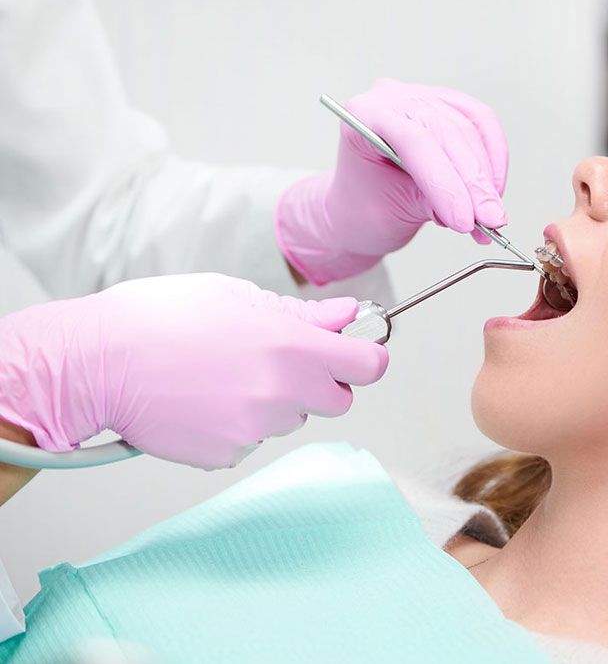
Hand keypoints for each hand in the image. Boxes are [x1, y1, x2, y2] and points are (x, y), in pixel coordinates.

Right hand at [0, 274, 387, 469]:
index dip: (367, 358)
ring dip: (274, 402)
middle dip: (321, 383)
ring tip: (222, 375)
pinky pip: (251, 440)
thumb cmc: (157, 318)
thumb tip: (347, 316)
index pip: (368, 366)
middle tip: (279, 362)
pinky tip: (202, 400)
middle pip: (338, 400)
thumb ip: (302, 313)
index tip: (359, 354)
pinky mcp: (226, 454)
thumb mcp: (236, 296)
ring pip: (289, 419)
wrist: (95, 362)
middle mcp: (282, 392)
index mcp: (291, 346)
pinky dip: (236, 424)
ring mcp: (255, 428)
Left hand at [276, 77, 508, 285]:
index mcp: (363, 115)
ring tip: (489, 215)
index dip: (445, 183)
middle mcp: (393, 98)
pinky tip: (494, 189)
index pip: (414, 141)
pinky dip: (493, 159)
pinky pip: (483, 125)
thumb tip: (475, 214)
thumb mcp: (392, 211)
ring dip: (485, 177)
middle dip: (473, 183)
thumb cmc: (363, 206)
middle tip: (490, 220)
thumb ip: (433, 205)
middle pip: (447, 132)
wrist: (361, 206)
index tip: (465, 219)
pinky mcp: (449, 107)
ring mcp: (423, 98)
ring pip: (470, 129)